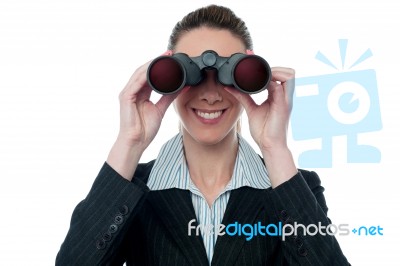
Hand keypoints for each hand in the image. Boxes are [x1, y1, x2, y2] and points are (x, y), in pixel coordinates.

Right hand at [107, 51, 183, 179]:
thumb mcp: (160, 109)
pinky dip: (145, 75)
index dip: (160, 66)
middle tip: (169, 53)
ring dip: (151, 64)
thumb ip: (169, 97)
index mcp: (140, 93)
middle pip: (144, 71)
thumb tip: (181, 86)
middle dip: (156, 61)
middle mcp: (132, 90)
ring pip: (139, 74)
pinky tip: (154, 70)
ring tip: (163, 58)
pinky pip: (136, 83)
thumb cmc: (145, 129)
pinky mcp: (125, 97)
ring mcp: (128, 93)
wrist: (136, 142)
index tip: (171, 58)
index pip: (149, 75)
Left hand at [225, 65, 296, 186]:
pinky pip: (282, 88)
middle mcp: (283, 95)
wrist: (269, 145)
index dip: (265, 65)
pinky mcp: (284, 105)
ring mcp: (285, 99)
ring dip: (275, 70)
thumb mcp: (251, 109)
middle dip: (272, 65)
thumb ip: (243, 97)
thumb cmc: (264, 130)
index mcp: (277, 95)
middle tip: (255, 62)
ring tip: (260, 70)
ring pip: (288, 75)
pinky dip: (273, 81)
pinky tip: (262, 81)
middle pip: (285, 72)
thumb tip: (231, 87)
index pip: (274, 75)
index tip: (251, 56)